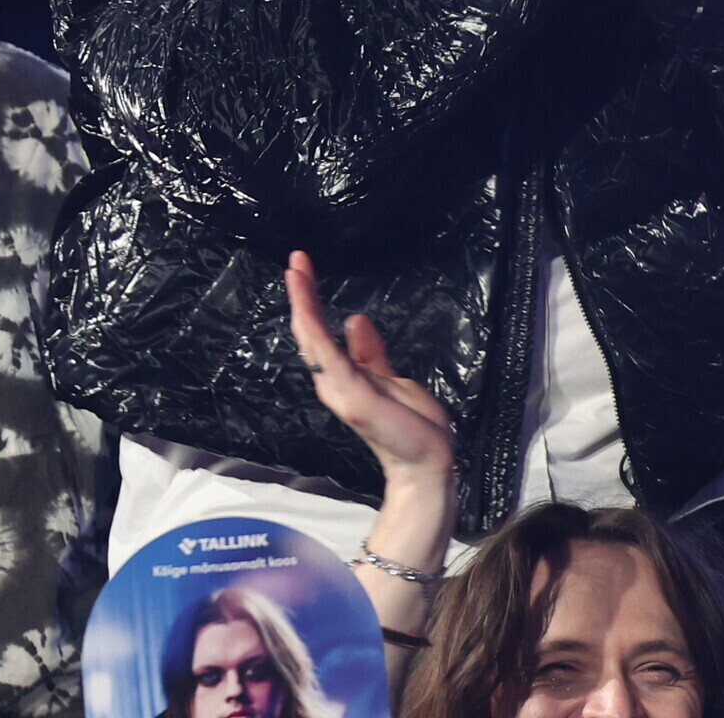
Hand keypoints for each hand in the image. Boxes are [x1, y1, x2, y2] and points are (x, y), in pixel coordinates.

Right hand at [285, 251, 453, 487]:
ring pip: (314, 340)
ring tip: (296, 272)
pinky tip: (306, 308)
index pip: (319, 334)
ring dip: (303, 305)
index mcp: (344, 376)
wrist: (428, 463)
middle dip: (301, 295)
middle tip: (296, 260)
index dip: (308, 301)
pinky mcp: (353, 397)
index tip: (302, 268)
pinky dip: (316, 331)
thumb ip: (370, 353)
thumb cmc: (414, 427)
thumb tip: (353, 319)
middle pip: (310, 333)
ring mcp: (341, 390)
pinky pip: (329, 358)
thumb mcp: (391, 378)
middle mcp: (335, 383)